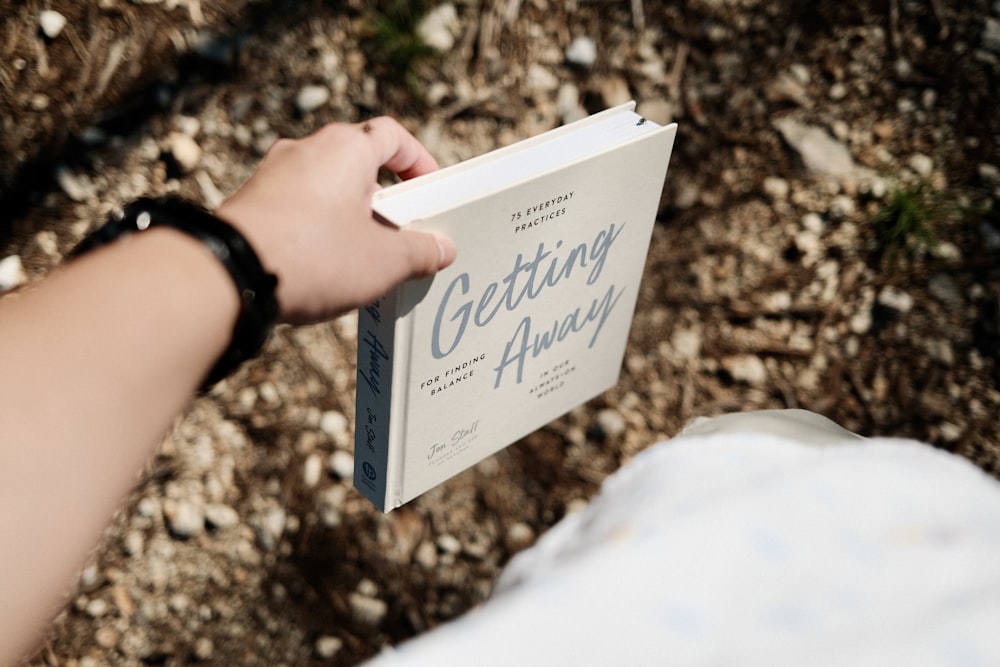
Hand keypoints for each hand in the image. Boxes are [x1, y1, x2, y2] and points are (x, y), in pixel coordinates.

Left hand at [216, 117, 456, 323]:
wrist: (231, 275)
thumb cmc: (313, 256)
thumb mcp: (384, 261)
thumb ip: (420, 251)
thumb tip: (440, 249)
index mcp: (346, 148)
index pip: (393, 136)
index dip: (418, 161)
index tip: (430, 189)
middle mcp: (306, 149)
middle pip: (358, 162)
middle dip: (384, 198)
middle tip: (400, 232)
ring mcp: (273, 174)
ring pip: (325, 187)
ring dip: (349, 215)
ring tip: (361, 256)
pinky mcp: (251, 202)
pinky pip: (297, 207)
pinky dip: (317, 228)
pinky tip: (323, 265)